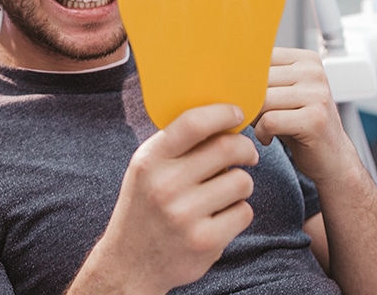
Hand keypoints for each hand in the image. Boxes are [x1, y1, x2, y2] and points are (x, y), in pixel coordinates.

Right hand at [69, 104, 258, 293]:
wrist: (129, 263)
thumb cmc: (144, 207)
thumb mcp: (146, 169)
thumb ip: (176, 144)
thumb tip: (221, 117)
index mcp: (150, 161)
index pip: (194, 123)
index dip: (222, 113)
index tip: (236, 113)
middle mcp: (165, 185)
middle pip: (227, 148)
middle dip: (245, 149)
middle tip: (247, 155)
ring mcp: (185, 215)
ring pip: (241, 181)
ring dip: (241, 184)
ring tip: (224, 192)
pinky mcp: (205, 241)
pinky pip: (244, 212)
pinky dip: (238, 212)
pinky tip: (220, 216)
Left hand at [252, 47, 357, 183]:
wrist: (332, 157)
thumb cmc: (300, 124)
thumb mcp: (283, 94)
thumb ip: (263, 79)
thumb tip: (223, 73)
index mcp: (306, 60)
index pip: (260, 58)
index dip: (244, 79)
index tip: (243, 96)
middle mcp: (314, 72)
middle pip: (259, 79)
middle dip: (249, 101)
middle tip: (250, 116)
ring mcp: (318, 94)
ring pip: (263, 100)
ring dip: (254, 118)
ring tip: (262, 127)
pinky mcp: (315, 119)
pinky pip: (270, 121)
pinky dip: (262, 133)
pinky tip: (269, 137)